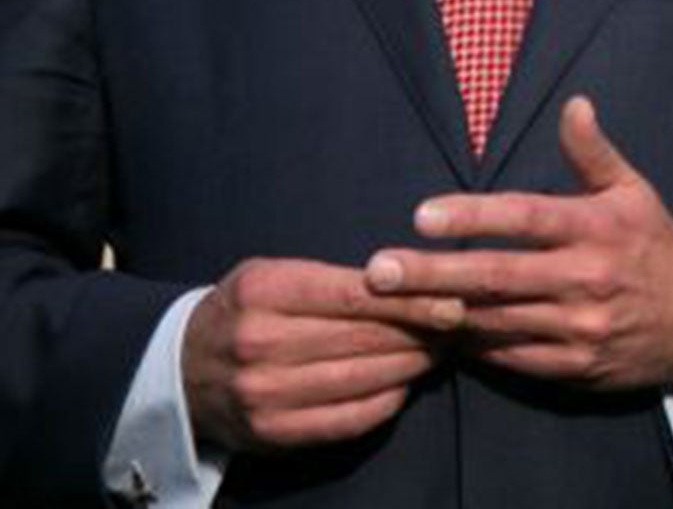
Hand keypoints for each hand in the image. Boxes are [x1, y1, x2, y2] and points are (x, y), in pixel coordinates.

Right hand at [183, 257, 461, 451]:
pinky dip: (386, 401)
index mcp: (265, 293)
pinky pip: (348, 419)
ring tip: (440, 350)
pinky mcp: (273, 433)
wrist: (178, 370)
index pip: (356, 296)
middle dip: (422, 332)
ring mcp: (265, 395)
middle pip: (365, 339)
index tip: (455, 301)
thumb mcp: (276, 274)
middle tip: (459, 326)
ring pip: (363, 380)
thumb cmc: (246, 309)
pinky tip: (404, 383)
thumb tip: (411, 282)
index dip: (412, 300)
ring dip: (412, 366)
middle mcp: (261, 344)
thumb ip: (335, 278)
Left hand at [365, 95, 672, 390]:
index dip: (473, 217)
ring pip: (495, 320)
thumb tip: (574, 104)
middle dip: (432, 274)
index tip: (422, 216)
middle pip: (497, 276)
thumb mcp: (634, 191)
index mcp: (599, 228)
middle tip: (378, 271)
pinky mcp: (573, 367)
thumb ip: (594, 152)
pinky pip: (509, 356)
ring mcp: (579, 328)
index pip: (526, 218)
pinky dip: (471, 345)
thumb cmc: (654, 245)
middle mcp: (587, 279)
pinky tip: (435, 332)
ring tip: (388, 304)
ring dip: (440, 312)